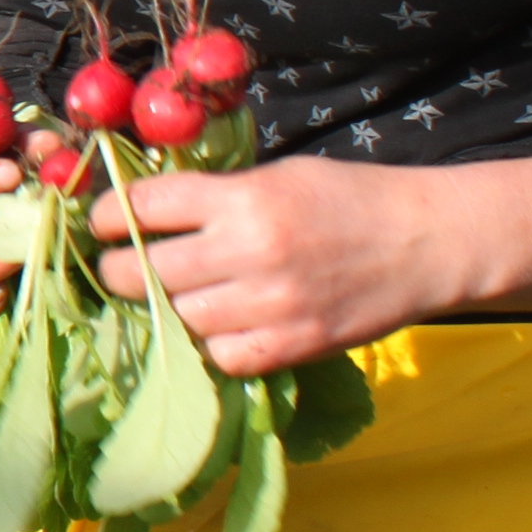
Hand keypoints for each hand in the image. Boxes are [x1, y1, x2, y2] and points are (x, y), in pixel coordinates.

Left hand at [93, 158, 463, 375]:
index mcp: (244, 198)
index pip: (143, 206)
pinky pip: (219, 355)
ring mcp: (270, 305)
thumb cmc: (350, 199)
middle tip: (123, 265)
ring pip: (177, 316)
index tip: (102, 222)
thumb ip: (216, 195)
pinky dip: (213, 343)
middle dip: (121, 267)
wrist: (428, 242)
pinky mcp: (291, 346)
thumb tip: (146, 209)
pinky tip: (225, 324)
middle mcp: (250, 251)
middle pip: (142, 270)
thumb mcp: (279, 176)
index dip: (108, 214)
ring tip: (180, 293)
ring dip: (169, 307)